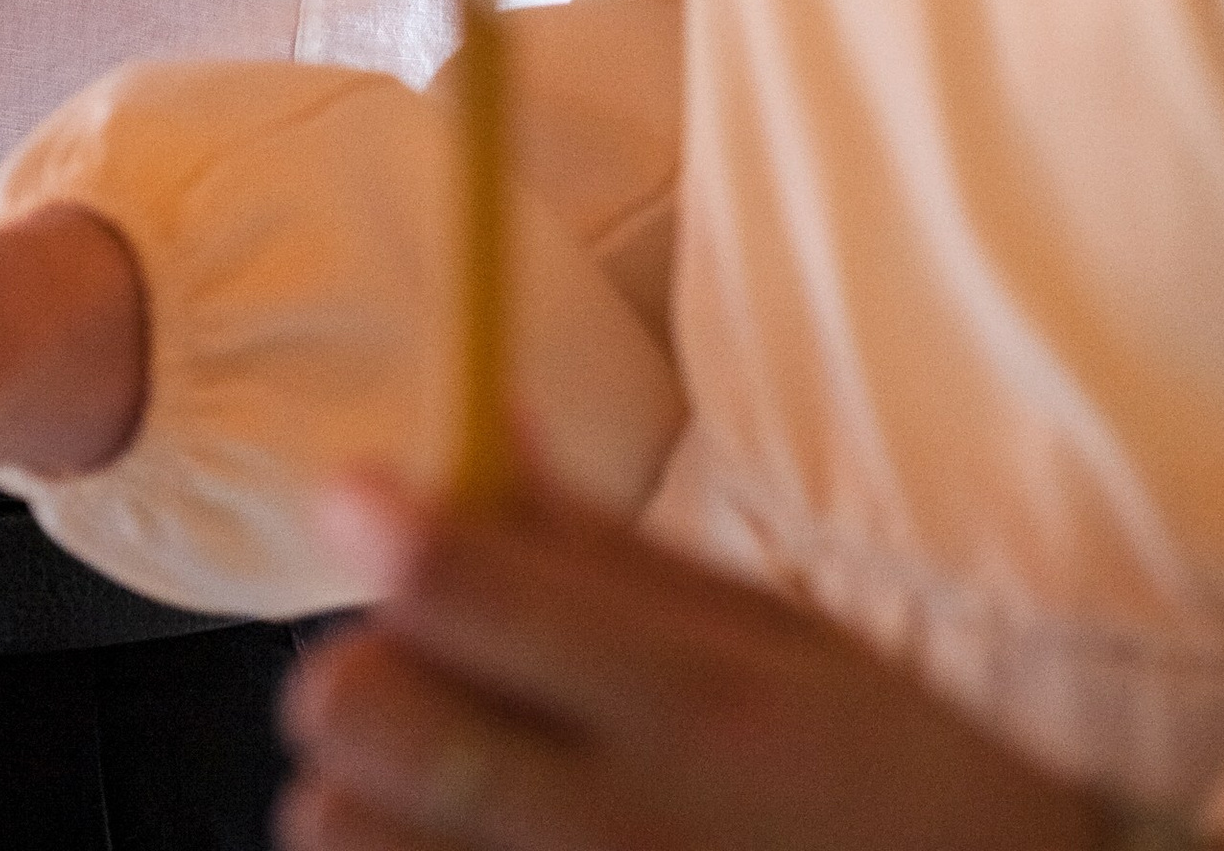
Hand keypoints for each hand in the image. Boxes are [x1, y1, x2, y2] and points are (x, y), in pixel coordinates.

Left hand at [280, 476, 1108, 850]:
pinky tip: (472, 850)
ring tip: (444, 789)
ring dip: (363, 794)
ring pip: (337, 831)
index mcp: (691, 702)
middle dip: (364, 669)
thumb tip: (477, 416)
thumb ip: (606, 548)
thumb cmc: (885, 785)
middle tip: (420, 672)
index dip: (382, 520)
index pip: (464, 585)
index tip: (362, 497)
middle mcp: (623, 825)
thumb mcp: (781, 641)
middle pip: (362, 711)